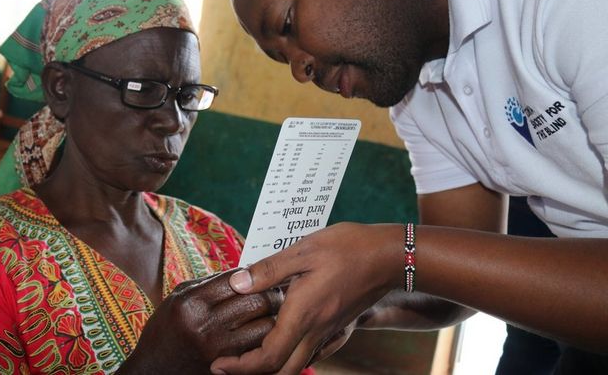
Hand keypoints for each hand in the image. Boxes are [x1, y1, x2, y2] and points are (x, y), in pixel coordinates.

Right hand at [119, 269, 284, 373]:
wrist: (151, 371)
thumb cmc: (165, 329)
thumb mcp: (177, 299)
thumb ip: (208, 284)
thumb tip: (244, 273)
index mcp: (192, 302)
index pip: (237, 279)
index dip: (254, 275)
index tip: (261, 275)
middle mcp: (205, 325)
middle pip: (256, 301)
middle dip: (272, 294)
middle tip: (278, 291)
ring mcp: (218, 350)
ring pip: (265, 327)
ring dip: (275, 318)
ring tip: (277, 311)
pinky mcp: (227, 367)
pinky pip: (260, 349)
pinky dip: (268, 339)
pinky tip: (269, 332)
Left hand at [210, 222, 402, 374]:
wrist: (391, 256)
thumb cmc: (348, 248)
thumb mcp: (303, 251)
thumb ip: (267, 270)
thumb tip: (236, 284)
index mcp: (303, 314)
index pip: (268, 358)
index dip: (240, 367)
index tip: (219, 364)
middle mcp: (317, 330)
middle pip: (283, 371)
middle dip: (253, 374)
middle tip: (228, 364)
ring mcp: (330, 331)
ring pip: (299, 364)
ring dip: (272, 366)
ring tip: (249, 353)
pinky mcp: (339, 326)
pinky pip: (313, 353)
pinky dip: (292, 355)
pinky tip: (282, 338)